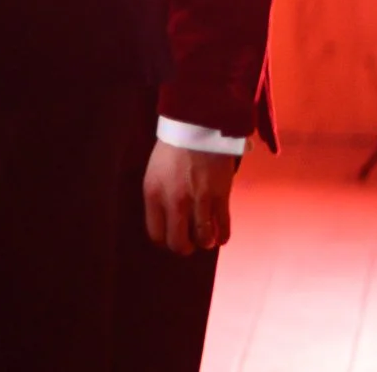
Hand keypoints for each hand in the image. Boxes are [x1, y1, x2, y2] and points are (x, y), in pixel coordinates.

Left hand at [144, 139, 238, 254]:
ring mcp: (198, 199)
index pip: (155, 234)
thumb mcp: (153, 174)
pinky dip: (223, 236)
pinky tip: (220, 237)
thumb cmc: (172, 151)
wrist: (195, 128)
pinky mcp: (220, 195)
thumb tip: (167, 223)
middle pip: (178, 242)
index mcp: (153, 194)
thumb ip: (158, 199)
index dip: (165, 242)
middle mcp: (174, 200)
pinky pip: (223, 226)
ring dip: (205, 242)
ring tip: (205, 237)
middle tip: (190, 243)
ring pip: (203, 238)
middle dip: (185, 248)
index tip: (171, 240)